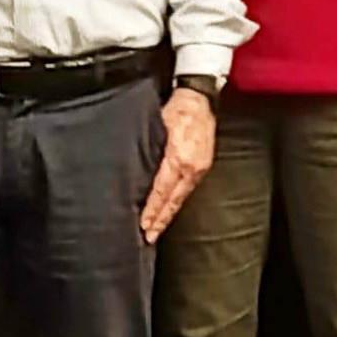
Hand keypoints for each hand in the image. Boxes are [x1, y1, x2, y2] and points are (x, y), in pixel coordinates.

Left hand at [139, 88, 215, 241]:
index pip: (161, 191)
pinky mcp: (203, 167)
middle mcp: (191, 167)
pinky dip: (177, 201)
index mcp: (178, 158)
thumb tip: (132, 172)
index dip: (152, 210)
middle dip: (160, 221)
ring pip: (181, 198)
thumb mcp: (156, 126)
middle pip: (172, 200)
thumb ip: (146, 149)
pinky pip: (188, 189)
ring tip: (156, 229)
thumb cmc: (175, 109)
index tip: (143, 225)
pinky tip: (169, 209)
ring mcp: (199, 168)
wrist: (200, 99)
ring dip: (168, 214)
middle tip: (148, 237)